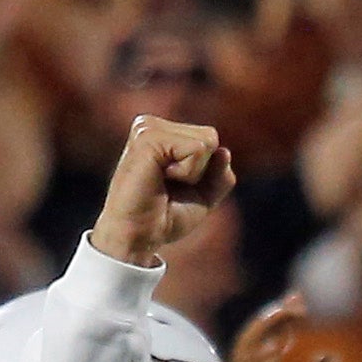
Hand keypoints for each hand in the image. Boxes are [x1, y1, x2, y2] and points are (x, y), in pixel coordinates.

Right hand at [94, 116, 234, 268]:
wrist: (138, 237)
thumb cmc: (165, 218)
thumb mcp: (203, 196)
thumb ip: (219, 174)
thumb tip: (224, 151)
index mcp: (160, 132)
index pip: (209, 139)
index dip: (204, 172)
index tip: (176, 187)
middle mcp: (150, 124)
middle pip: (210, 137)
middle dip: (201, 171)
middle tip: (170, 187)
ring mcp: (147, 128)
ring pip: (206, 142)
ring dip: (193, 173)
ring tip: (163, 183)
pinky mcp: (148, 138)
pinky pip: (197, 149)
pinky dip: (188, 173)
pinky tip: (160, 179)